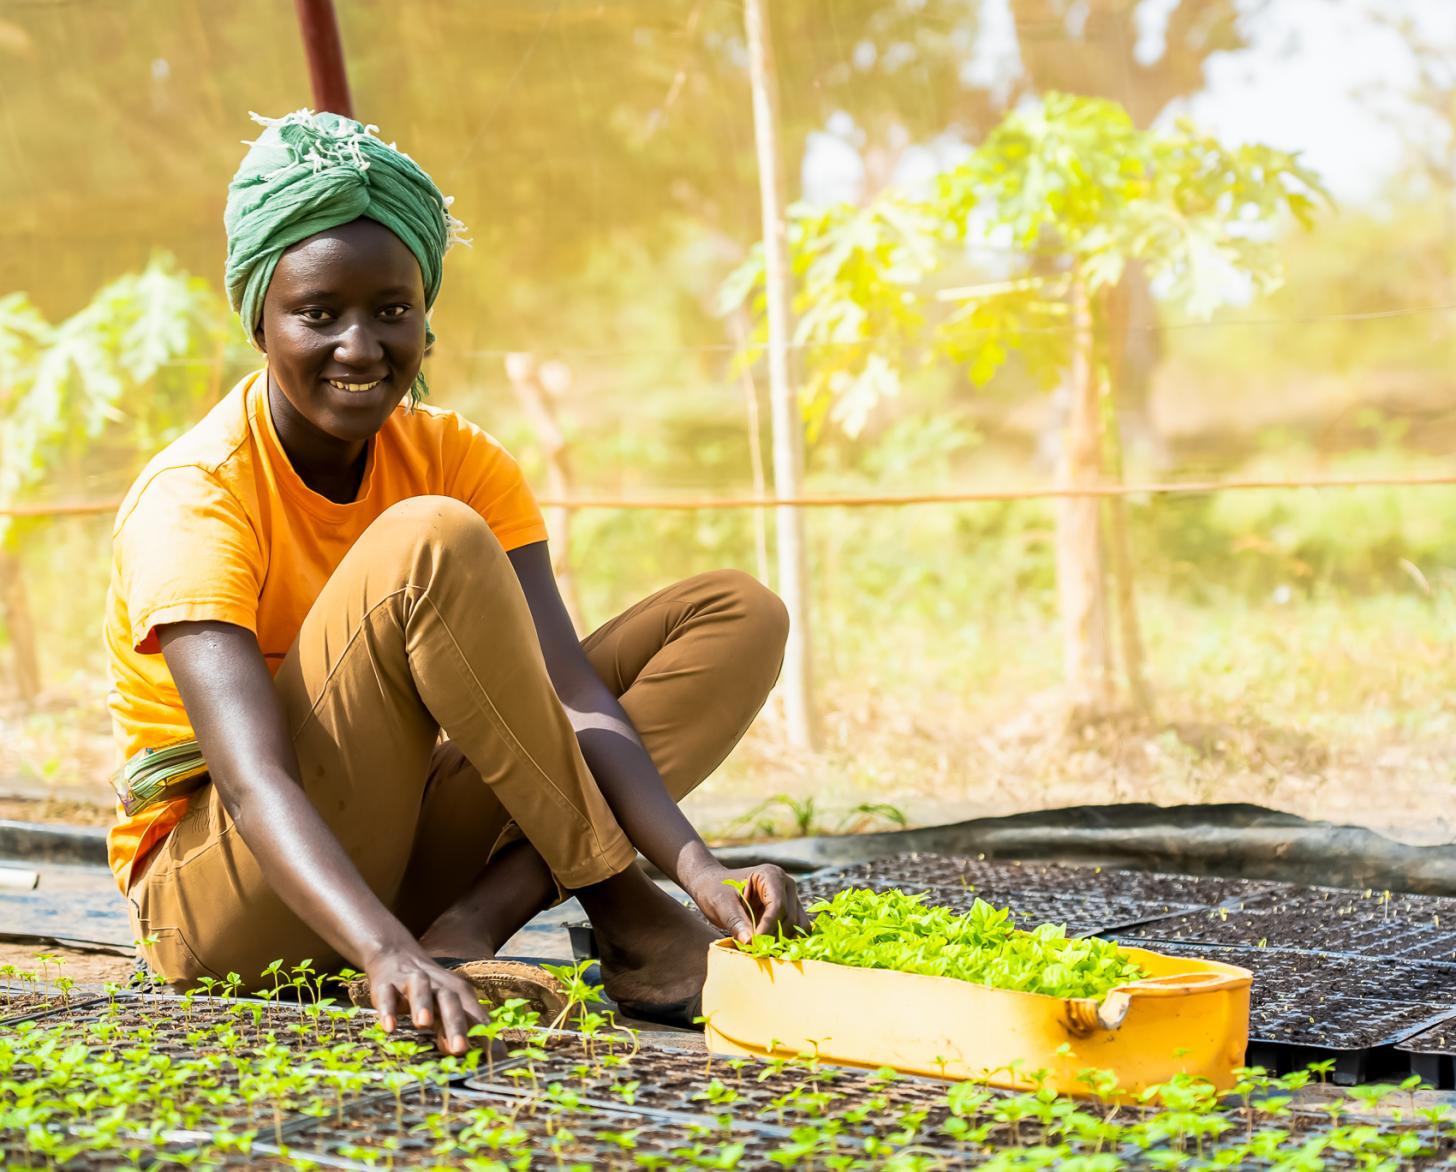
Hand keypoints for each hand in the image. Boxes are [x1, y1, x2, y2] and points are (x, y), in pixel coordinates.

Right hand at [363, 942, 490, 1055]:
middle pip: (452, 1002)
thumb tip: (470, 1057)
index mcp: (459, 994)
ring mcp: (412, 982)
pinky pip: (387, 996)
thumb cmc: (429, 990)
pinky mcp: (387, 984)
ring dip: (423, 1005)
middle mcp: (439, 986)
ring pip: (421, 990)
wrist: (395, 954)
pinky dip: (388, 1010)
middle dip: (456, 1025)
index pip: (477, 1017)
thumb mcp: (446, 1007)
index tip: (495, 1062)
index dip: (486, 1038)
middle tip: (460, 1049)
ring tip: (423, 1025)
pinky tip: (389, 1027)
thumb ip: (456, 1030)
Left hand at [685, 863, 810, 942]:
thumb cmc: (714, 891)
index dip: (768, 927)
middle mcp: (785, 884)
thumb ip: (736, 921)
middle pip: (790, 917)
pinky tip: (769, 947)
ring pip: (798, 925)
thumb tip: (750, 942)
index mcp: (770, 875)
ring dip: (782, 940)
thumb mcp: (721, 905)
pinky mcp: (790, 911)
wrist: (713, 886)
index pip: (777, 905)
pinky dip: (786, 940)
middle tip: (755, 950)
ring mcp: (790, 897)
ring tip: (761, 948)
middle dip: (774, 936)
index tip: (754, 944)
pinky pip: (797, 929)